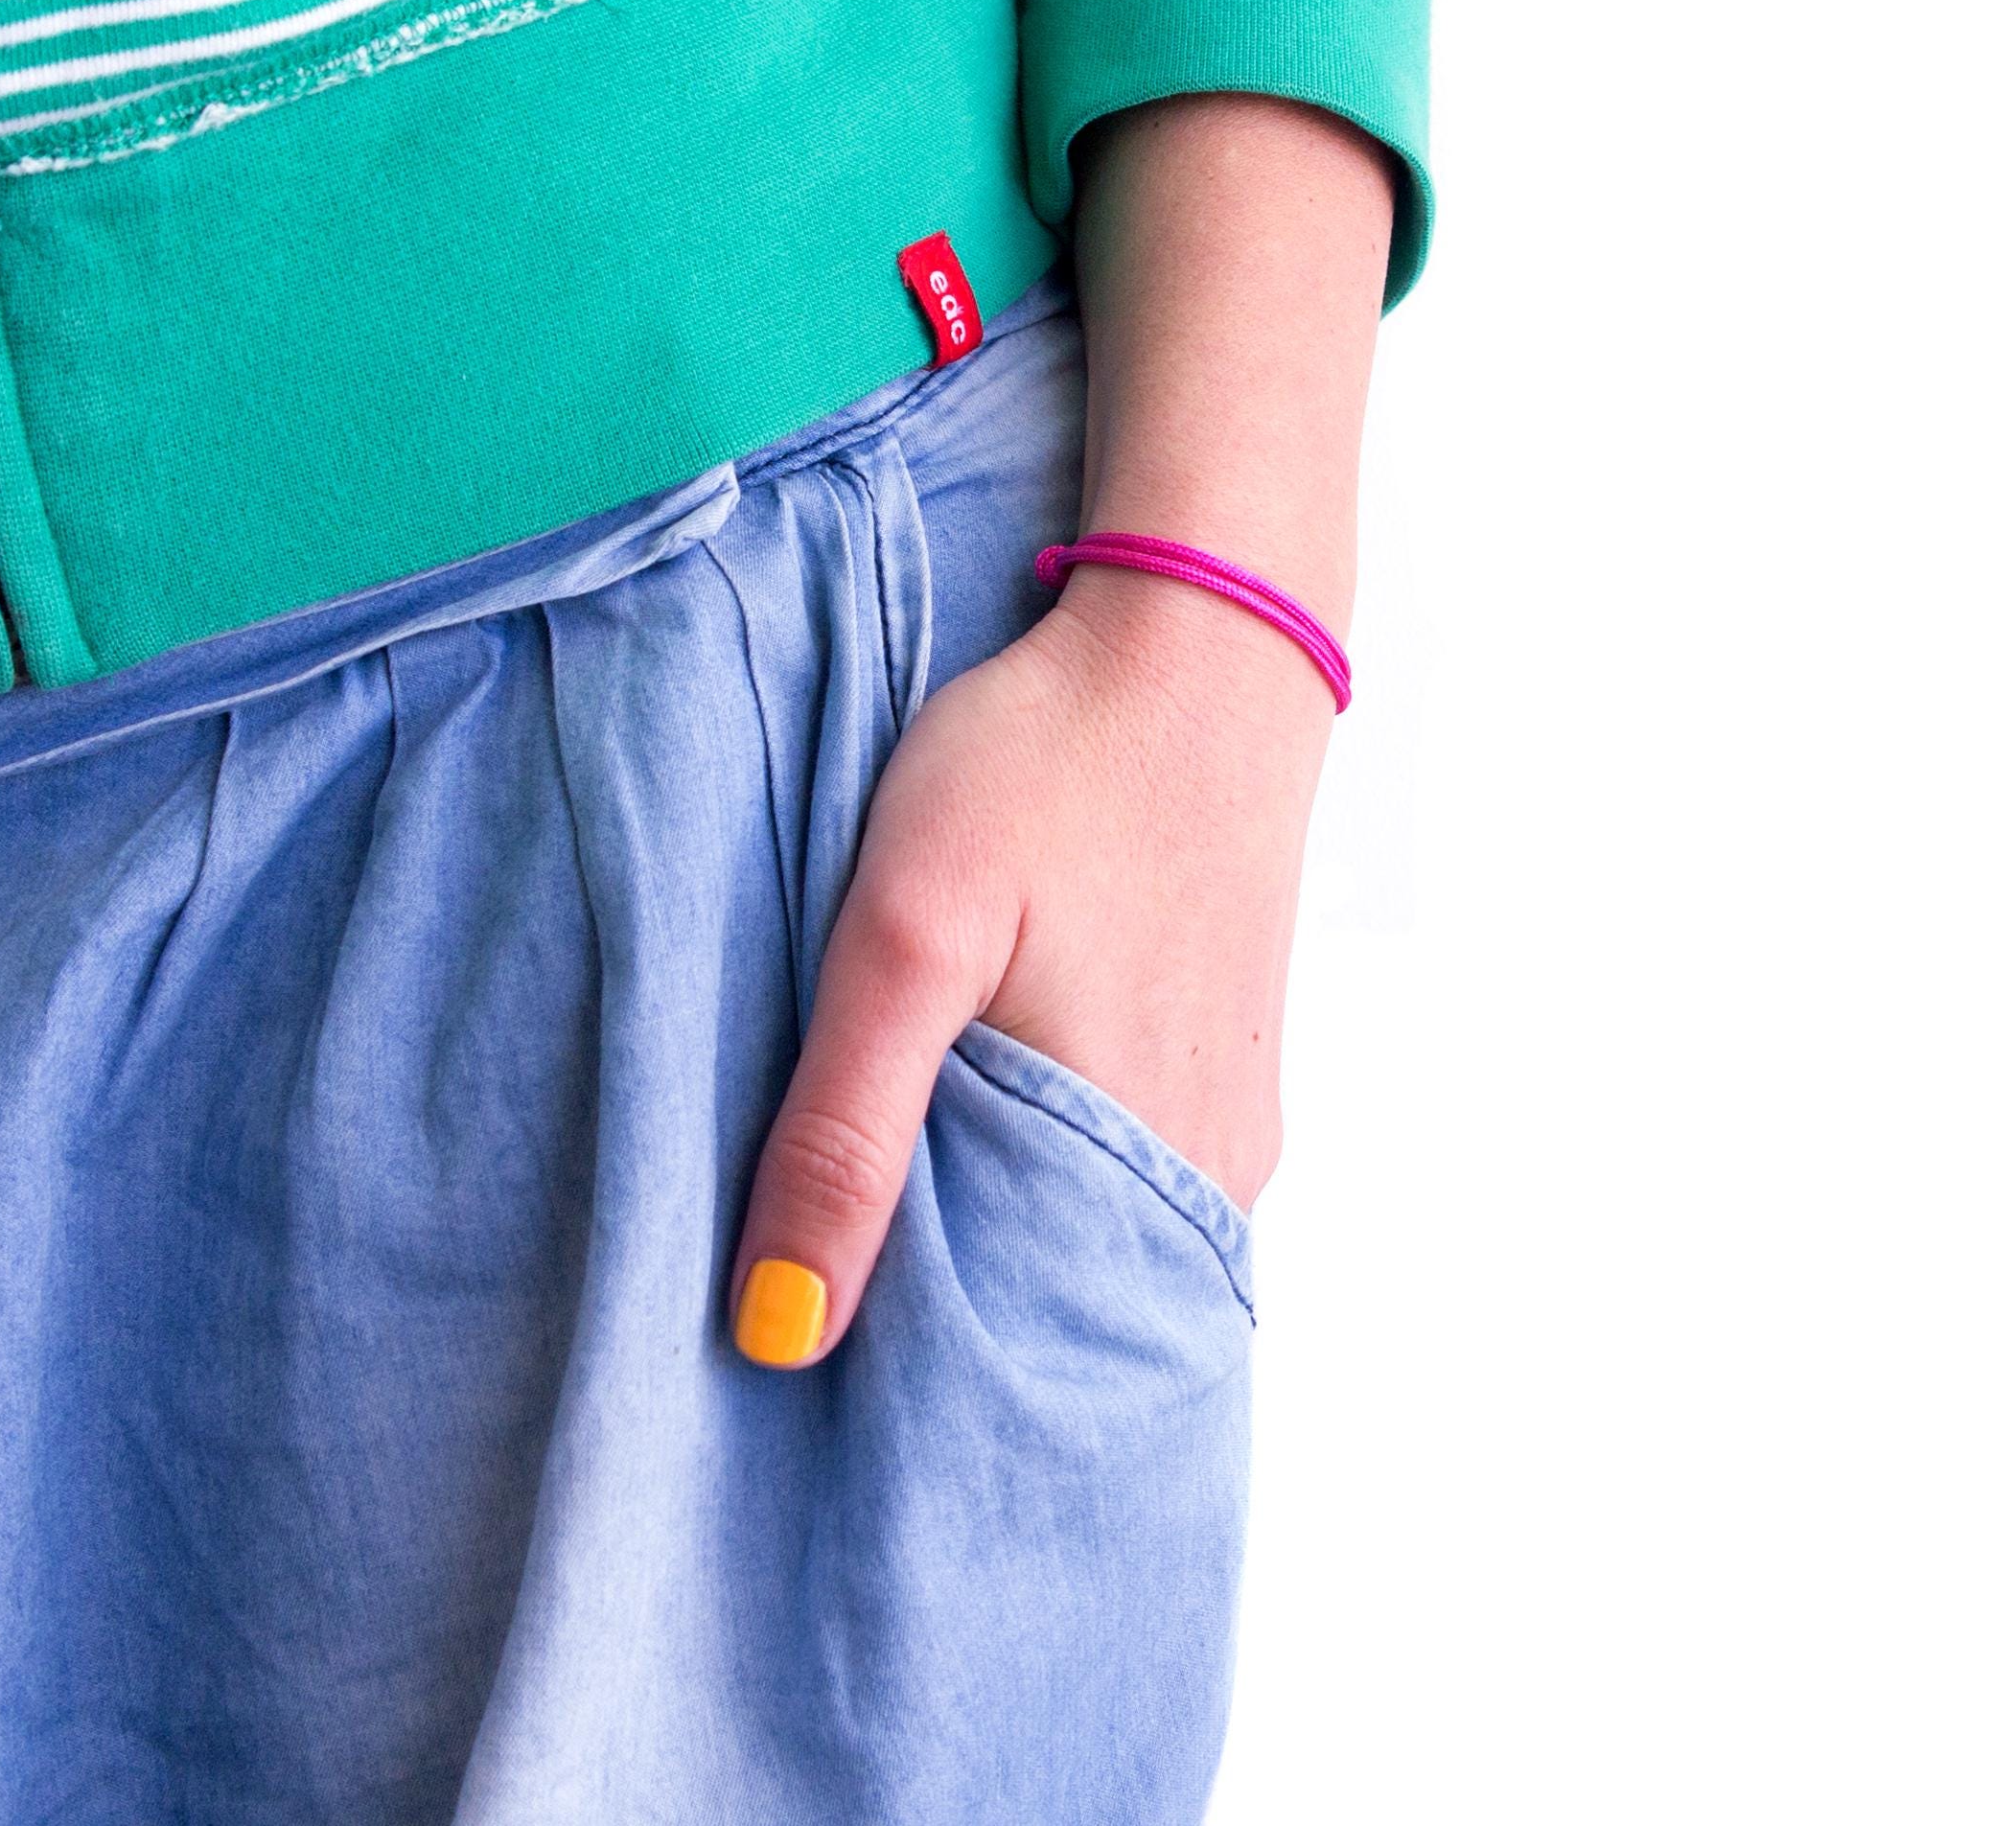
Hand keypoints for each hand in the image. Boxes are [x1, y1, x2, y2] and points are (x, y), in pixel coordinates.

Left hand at [726, 91, 1396, 1366]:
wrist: (1198, 637)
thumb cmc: (1048, 766)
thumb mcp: (908, 931)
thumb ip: (848, 1128)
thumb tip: (787, 1333)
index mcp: (1130, 1160)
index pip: (1004, 1355)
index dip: (896, 1378)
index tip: (796, 1378)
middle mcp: (1203, 1171)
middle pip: (1053, 1309)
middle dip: (942, 1324)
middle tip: (819, 1300)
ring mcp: (1228, 1115)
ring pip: (1091, 1240)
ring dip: (994, 1243)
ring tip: (889, 1216)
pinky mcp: (1228, 1059)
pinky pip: (1129, 1174)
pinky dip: (1050, 1177)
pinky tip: (982, 1129)